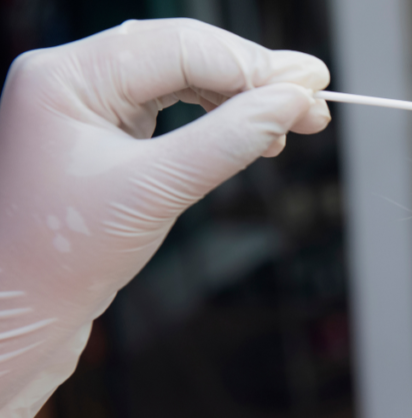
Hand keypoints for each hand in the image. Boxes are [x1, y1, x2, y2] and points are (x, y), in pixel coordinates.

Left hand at [0, 18, 330, 417]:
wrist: (20, 309)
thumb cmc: (61, 257)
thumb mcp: (155, 191)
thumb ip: (229, 140)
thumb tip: (292, 103)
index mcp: (65, 77)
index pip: (177, 47)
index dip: (251, 67)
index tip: (310, 89)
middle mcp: (72, 77)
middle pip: (182, 52)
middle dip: (252, 77)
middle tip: (315, 98)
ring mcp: (87, 102)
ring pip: (183, 75)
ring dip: (240, 96)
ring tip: (292, 120)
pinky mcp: (105, 130)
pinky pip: (174, 104)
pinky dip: (218, 117)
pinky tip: (253, 132)